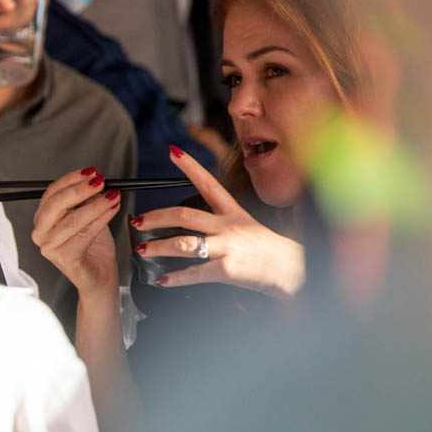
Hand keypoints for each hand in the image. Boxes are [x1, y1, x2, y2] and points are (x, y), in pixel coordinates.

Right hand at [31, 167, 122, 296]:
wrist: (99, 278)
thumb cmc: (91, 249)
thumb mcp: (88, 216)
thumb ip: (86, 200)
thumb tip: (94, 180)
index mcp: (42, 220)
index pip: (51, 193)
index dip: (71, 179)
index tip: (91, 172)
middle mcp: (41, 234)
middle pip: (56, 204)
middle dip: (80, 189)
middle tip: (100, 181)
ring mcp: (50, 248)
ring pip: (73, 219)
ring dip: (96, 204)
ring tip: (112, 196)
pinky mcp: (66, 258)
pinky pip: (84, 234)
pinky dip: (101, 219)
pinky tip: (112, 210)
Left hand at [134, 147, 304, 295]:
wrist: (293, 270)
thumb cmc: (269, 250)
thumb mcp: (247, 226)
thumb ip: (222, 222)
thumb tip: (197, 224)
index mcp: (232, 212)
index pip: (208, 183)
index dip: (189, 165)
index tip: (172, 151)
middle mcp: (227, 226)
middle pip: (184, 214)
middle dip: (156, 216)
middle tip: (138, 219)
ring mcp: (226, 247)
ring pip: (183, 243)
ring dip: (158, 247)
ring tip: (142, 250)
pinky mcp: (226, 269)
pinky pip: (194, 272)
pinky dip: (175, 278)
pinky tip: (162, 280)